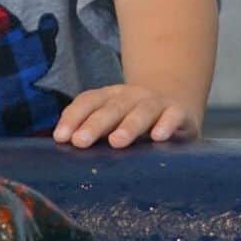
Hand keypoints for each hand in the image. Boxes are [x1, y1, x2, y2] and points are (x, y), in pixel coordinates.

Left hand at [53, 84, 200, 148]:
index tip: (61, 137)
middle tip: (80, 141)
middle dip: (94, 124)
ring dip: (128, 126)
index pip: (87, 102)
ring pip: (141, 111)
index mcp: (108, 96)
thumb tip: (63, 144)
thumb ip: (91, 129)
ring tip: (116, 142)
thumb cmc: (133, 118)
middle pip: (111, 108)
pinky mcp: (179, 112)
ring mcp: (155, 102)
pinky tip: (158, 137)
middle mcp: (130, 96)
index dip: (73, 117)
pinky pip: (173, 116)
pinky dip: (166, 124)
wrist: (175, 101)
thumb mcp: (111, 120)